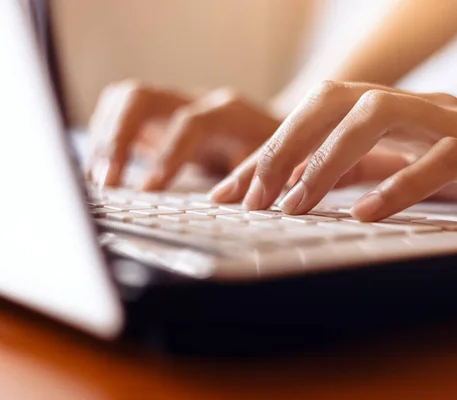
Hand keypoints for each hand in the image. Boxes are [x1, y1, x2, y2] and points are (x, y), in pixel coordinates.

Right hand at [87, 81, 280, 189]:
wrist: (270, 128)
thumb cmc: (272, 151)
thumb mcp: (272, 165)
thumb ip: (249, 178)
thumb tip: (219, 200)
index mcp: (228, 112)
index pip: (190, 121)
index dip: (169, 153)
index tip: (149, 190)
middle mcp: (194, 100)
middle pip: (143, 97)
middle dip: (118, 136)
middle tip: (107, 181)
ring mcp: (171, 103)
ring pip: (124, 101)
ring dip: (104, 138)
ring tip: (98, 180)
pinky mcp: (156, 116)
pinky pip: (119, 115)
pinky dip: (103, 141)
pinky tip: (100, 172)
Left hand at [210, 81, 456, 220]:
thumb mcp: (408, 162)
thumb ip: (363, 168)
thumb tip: (302, 188)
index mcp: (391, 107)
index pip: (314, 115)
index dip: (267, 150)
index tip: (230, 190)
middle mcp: (414, 104)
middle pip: (333, 102)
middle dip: (282, 147)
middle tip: (249, 197)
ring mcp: (451, 120)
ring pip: (376, 119)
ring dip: (326, 163)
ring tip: (294, 207)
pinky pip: (438, 159)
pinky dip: (398, 186)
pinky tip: (366, 216)